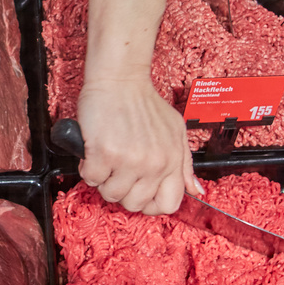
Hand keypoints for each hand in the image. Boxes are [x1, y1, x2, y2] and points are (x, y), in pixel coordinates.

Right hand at [75, 77, 199, 214]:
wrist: (119, 79)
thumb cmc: (144, 102)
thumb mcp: (175, 130)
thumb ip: (185, 163)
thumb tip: (195, 191)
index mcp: (172, 159)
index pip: (169, 204)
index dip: (151, 205)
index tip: (139, 193)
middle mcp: (154, 163)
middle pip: (135, 204)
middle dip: (123, 191)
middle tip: (118, 171)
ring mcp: (129, 160)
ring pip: (111, 194)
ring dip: (104, 179)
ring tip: (106, 158)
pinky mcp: (103, 153)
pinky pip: (91, 179)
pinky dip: (88, 168)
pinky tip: (94, 151)